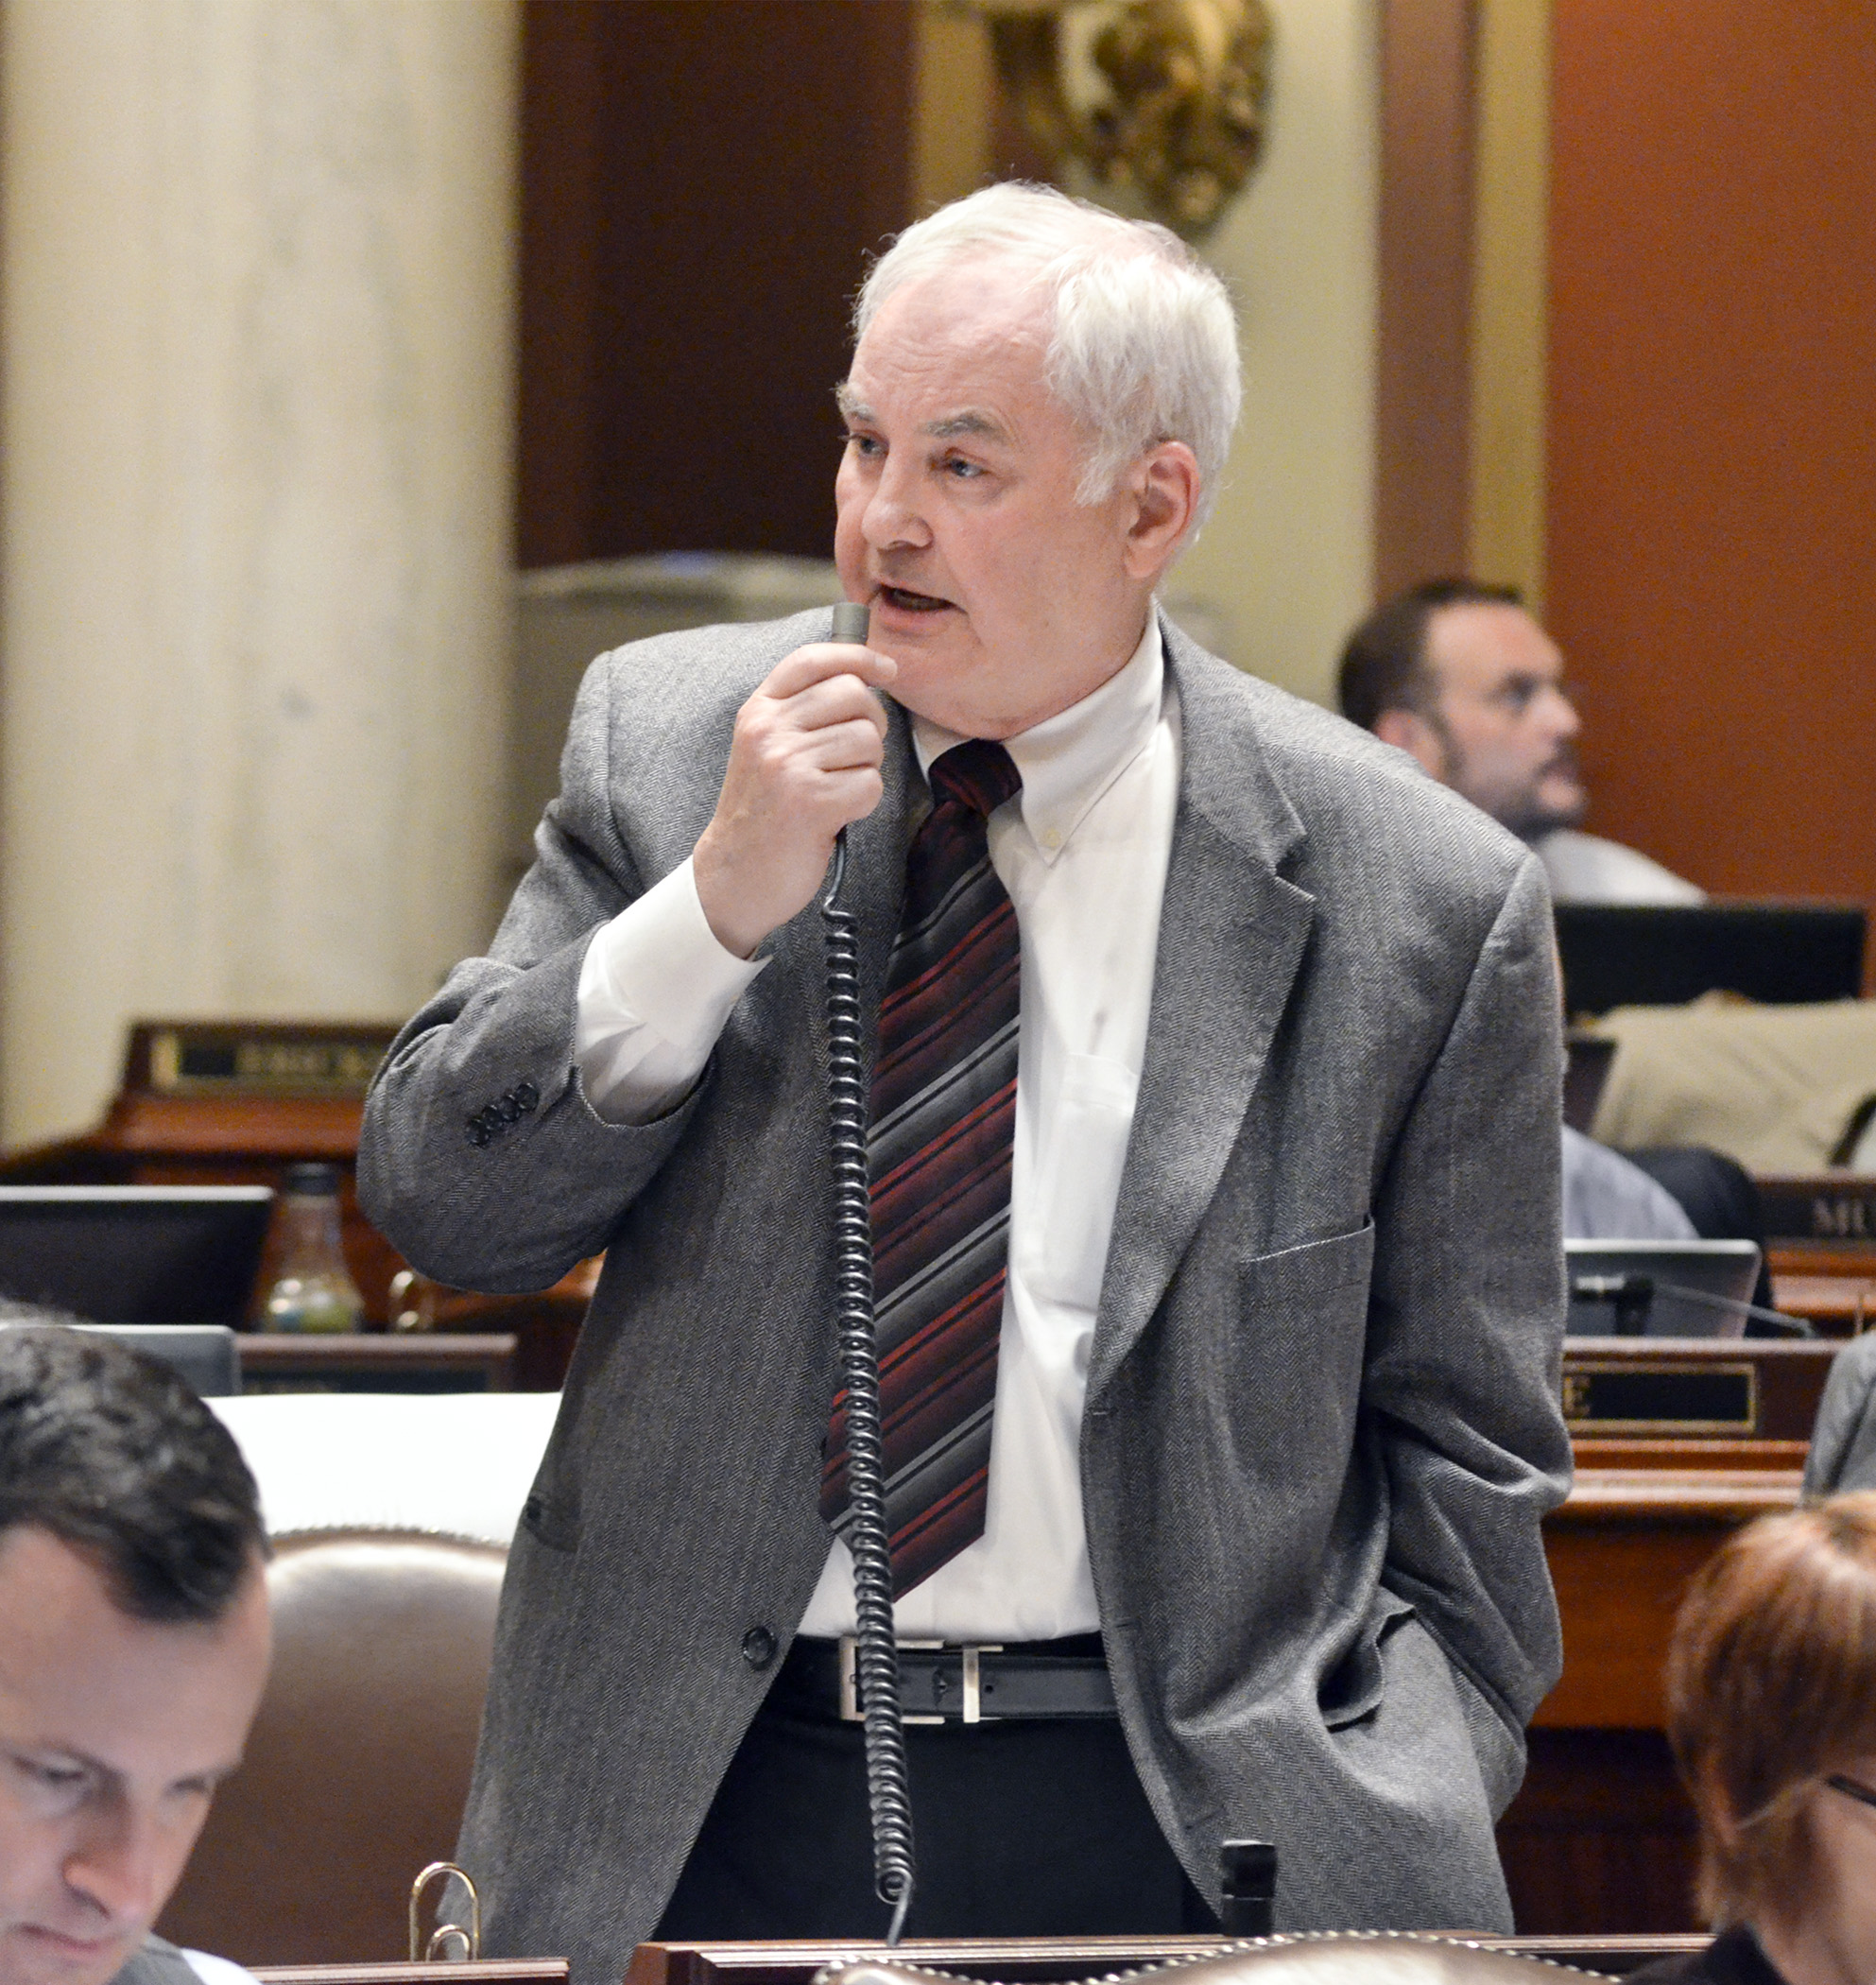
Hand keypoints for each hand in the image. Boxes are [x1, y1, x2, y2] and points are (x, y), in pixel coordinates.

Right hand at [693, 641, 896, 958]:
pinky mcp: (811, 803)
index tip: (887, 669)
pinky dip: (864, 802)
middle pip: (855, 695)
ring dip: (866, 768)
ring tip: (836, 789)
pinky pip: (871, 784)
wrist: (734, 876)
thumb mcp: (766, 748)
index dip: (858, 656)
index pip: (814, 659)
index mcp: (758, 711)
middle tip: (853, 758)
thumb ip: (802, 712)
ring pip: (868, 741)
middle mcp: (769, 731)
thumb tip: (866, 678)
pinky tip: (836, 814)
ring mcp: (788, 765)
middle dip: (870, 725)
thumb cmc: (762, 812)